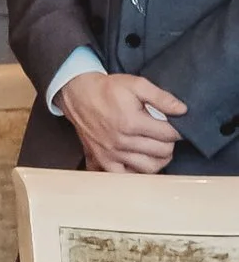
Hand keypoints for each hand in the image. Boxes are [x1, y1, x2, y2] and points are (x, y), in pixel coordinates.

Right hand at [60, 67, 186, 172]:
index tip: (175, 125)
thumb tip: (182, 110)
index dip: (178, 129)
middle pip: (162, 152)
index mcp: (132, 122)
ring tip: (158, 148)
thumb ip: (161, 97)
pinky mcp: (103, 161)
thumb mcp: (136, 84)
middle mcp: (122, 141)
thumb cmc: (108, 89)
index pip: (168, 134)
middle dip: (170, 143)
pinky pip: (126, 177)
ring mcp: (112, 154)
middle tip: (166, 135)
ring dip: (159, 159)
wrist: (78, 95)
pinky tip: (141, 161)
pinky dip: (138, 172)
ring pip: (149, 168)